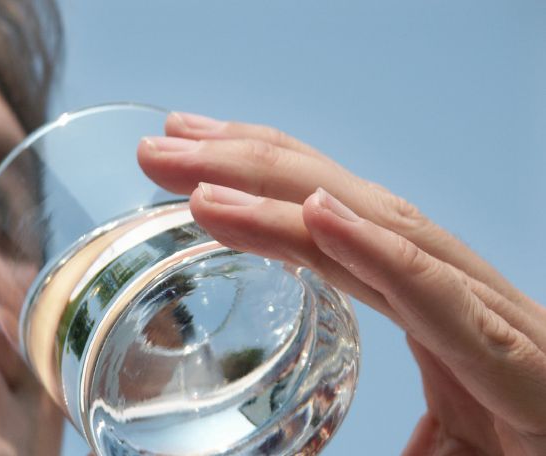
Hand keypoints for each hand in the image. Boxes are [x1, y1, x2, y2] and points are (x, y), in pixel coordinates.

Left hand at [137, 112, 545, 454]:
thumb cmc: (522, 446)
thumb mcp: (434, 437)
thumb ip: (358, 418)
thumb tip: (299, 435)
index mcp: (424, 299)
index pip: (328, 219)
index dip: (257, 178)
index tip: (185, 157)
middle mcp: (447, 288)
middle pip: (337, 203)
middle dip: (244, 165)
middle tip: (161, 145)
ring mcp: (483, 315)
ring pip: (377, 231)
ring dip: (283, 196)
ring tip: (203, 176)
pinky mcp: (516, 357)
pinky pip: (437, 295)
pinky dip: (377, 250)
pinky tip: (318, 214)